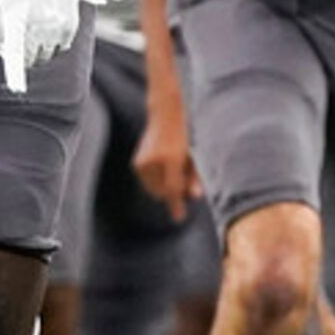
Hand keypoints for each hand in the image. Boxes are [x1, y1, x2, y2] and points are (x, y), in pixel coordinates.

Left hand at [0, 0, 86, 94]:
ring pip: (45, 57)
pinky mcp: (71, 27)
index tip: (16, 88)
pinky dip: (52, 43)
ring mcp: (57, 27)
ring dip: (36, 50)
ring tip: (32, 26)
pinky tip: (46, 24)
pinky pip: (60, 49)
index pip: (15, 52)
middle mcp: (39, 25)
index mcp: (17, 17)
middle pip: (29, 60)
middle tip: (18, 35)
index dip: (15, 73)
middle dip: (21, 55)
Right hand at [131, 87, 199, 221]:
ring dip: (165, 186)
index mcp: (171, 158)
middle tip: (184, 177)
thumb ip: (194, 177)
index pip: (174, 188)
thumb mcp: (193, 156)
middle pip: (165, 191)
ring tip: (174, 169)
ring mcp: (143, 163)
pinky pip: (150, 183)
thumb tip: (196, 197)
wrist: (165, 116)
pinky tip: (165, 168)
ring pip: (156, 189)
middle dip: (174, 192)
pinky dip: (158, 182)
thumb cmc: (184, 136)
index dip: (177, 204)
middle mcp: (155, 160)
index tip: (179, 218)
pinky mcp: (138, 165)